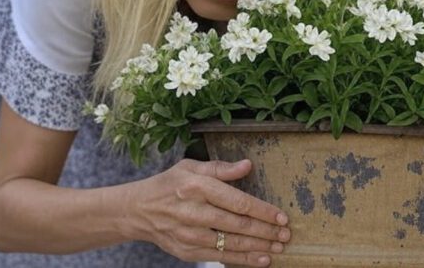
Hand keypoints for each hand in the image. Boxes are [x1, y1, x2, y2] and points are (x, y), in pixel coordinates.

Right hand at [129, 158, 290, 266]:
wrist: (138, 210)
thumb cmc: (169, 184)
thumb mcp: (190, 167)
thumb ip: (221, 168)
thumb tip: (247, 165)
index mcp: (196, 186)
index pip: (237, 201)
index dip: (262, 211)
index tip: (281, 216)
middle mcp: (193, 212)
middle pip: (238, 225)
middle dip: (266, 232)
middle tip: (286, 235)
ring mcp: (189, 235)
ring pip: (231, 244)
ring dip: (259, 248)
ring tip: (278, 248)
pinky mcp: (187, 252)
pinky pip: (220, 257)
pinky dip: (243, 260)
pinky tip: (260, 259)